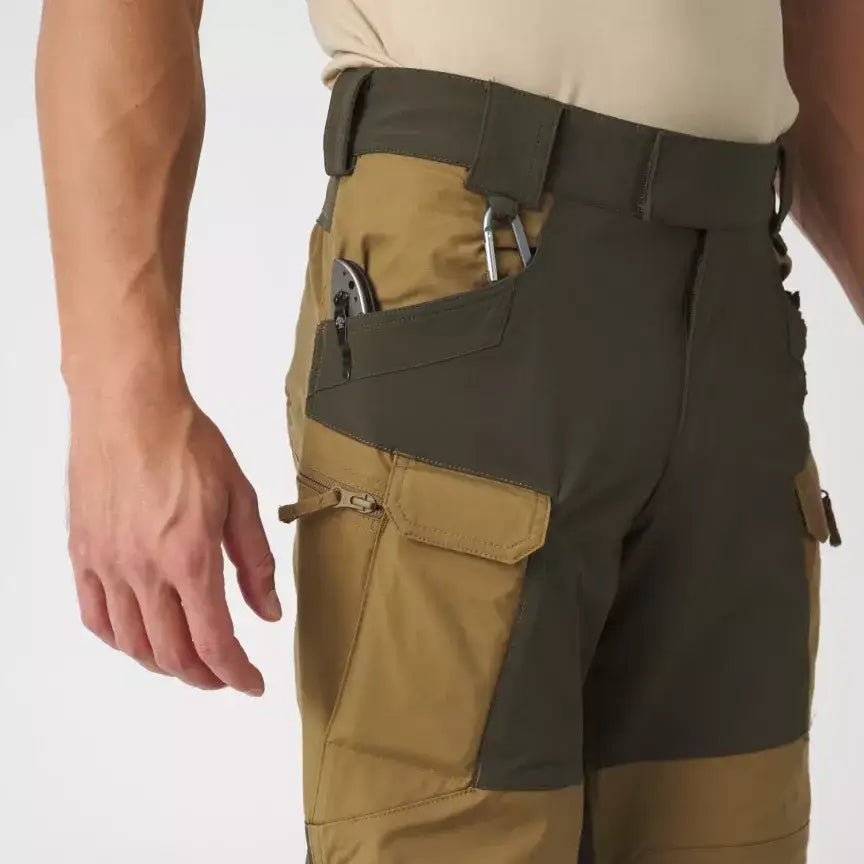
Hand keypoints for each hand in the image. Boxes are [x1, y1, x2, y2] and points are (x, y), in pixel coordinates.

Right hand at [67, 385, 279, 694]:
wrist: (130, 408)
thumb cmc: (186, 444)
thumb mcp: (240, 500)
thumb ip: (255, 563)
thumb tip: (267, 612)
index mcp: (190, 558)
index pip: (214, 641)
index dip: (236, 674)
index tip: (251, 684)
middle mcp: (143, 571)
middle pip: (172, 654)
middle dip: (204, 676)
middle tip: (224, 674)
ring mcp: (107, 565)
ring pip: (132, 644)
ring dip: (164, 664)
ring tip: (188, 661)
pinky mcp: (83, 553)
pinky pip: (95, 616)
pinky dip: (120, 640)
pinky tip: (139, 637)